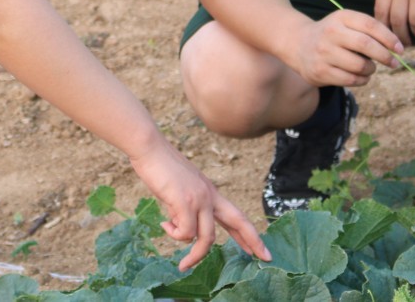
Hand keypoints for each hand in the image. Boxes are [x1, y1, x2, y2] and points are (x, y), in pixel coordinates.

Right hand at [128, 140, 270, 269]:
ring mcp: (199, 198)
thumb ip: (187, 210)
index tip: (259, 249)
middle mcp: (210, 195)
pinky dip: (174, 235)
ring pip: (207, 239)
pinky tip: (164, 224)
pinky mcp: (185, 202)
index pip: (235, 215)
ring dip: (194, 256)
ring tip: (182, 264)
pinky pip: (186, 233)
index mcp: (210, 192)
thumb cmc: (161, 169)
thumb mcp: (181, 192)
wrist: (149, 149)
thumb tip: (185, 231)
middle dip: (253, 240)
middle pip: (239, 221)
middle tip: (265, 258)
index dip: (248, 233)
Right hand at [287, 10, 402, 86]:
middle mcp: (331, 33)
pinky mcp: (320, 72)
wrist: (298, 43)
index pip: (371, 25)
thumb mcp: (346, 22)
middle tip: (393, 63)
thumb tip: (396, 46)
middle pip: (366, 45)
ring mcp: (324, 53)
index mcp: (341, 17)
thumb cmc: (332, 33)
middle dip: (385, 56)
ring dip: (371, 70)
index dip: (389, 38)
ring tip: (370, 68)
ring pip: (360, 66)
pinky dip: (362, 80)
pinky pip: (350, 80)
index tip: (400, 49)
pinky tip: (361, 76)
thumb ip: (368, 29)